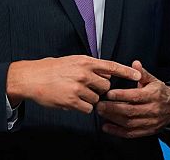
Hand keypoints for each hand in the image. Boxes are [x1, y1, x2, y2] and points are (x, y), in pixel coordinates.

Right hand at [6, 55, 140, 113]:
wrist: (31, 78)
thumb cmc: (51, 69)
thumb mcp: (72, 61)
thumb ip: (89, 66)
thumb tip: (105, 74)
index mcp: (85, 61)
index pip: (111, 66)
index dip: (126, 71)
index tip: (138, 75)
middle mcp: (84, 73)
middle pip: (105, 86)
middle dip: (99, 89)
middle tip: (86, 87)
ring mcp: (78, 87)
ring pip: (97, 99)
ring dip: (89, 99)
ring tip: (75, 93)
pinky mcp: (72, 101)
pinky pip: (88, 108)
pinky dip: (82, 107)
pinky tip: (72, 101)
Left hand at [96, 60, 169, 138]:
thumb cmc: (160, 92)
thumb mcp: (153, 80)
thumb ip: (142, 73)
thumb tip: (135, 63)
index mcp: (153, 95)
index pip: (135, 96)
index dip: (121, 95)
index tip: (108, 94)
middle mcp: (152, 109)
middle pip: (130, 111)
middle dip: (112, 108)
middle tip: (99, 104)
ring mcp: (150, 122)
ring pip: (129, 123)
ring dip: (113, 119)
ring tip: (101, 112)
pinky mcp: (147, 131)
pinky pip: (131, 133)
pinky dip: (117, 131)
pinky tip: (106, 127)